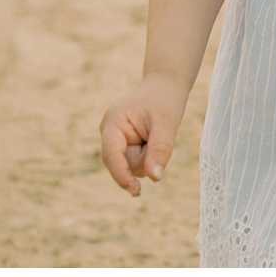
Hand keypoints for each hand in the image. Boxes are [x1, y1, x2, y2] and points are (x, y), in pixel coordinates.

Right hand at [99, 73, 187, 197]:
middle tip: (159, 134)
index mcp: (112, 124)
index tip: (136, 191)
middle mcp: (109, 134)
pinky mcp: (124, 145)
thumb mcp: (167, 122)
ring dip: (148, 156)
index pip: (112, 156)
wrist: (166, 85)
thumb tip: (155, 178)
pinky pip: (137, 160)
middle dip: (145, 157)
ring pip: (132, 165)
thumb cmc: (165, 100)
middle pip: (124, 164)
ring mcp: (115, 140)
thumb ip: (160, 150)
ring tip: (155, 133)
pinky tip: (152, 138)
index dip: (122, 175)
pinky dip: (149, 154)